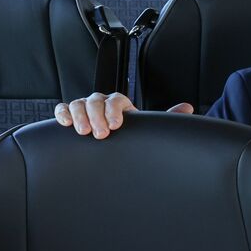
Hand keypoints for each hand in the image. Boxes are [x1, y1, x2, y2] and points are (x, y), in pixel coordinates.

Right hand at [52, 92, 192, 138]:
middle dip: (97, 116)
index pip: (117, 100)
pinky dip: (62, 114)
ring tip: (83, 132)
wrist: (117, 151)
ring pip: (79, 103)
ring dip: (79, 115)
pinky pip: (63, 109)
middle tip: (100, 134)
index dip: (115, 110)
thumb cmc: (132, 139)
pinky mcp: (71, 118)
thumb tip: (187, 108)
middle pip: (96, 100)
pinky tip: (65, 124)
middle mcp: (102, 105)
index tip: (116, 126)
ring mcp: (85, 110)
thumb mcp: (148, 131)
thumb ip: (166, 119)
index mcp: (121, 106)